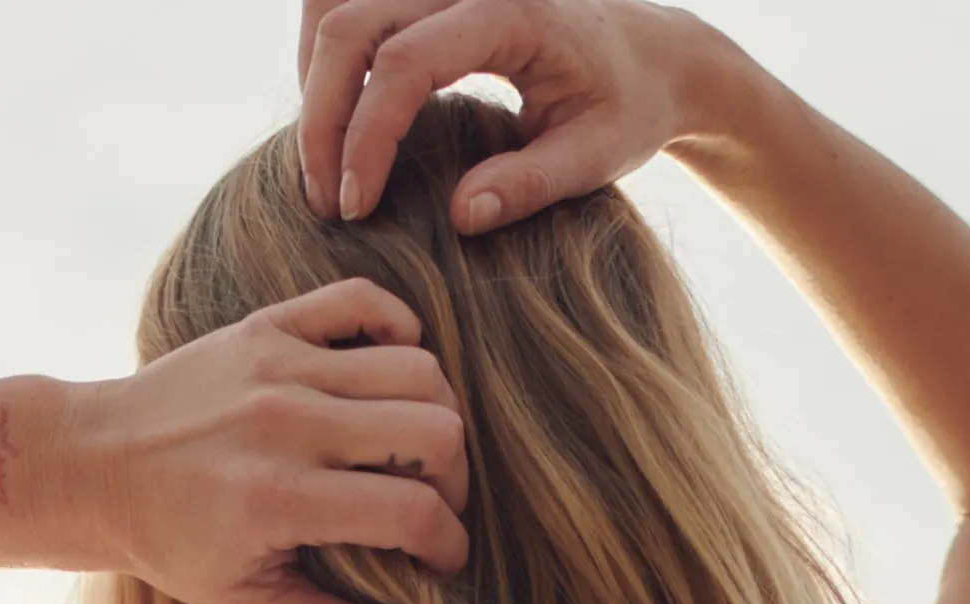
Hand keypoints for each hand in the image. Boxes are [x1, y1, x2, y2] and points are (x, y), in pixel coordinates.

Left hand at [52, 282, 468, 603]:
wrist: (97, 465)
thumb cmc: (175, 547)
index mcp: (280, 499)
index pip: (412, 511)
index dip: (448, 545)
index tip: (441, 564)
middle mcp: (286, 421)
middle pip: (434, 427)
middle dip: (454, 480)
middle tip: (432, 509)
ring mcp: (279, 362)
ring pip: (416, 366)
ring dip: (435, 416)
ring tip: (413, 456)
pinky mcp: (270, 324)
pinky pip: (366, 302)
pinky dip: (399, 331)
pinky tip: (390, 381)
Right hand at [295, 0, 737, 234]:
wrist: (652, 54)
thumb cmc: (629, 107)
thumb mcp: (595, 156)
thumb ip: (530, 185)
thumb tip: (461, 217)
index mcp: (510, 11)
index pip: (406, 62)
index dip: (369, 136)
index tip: (357, 207)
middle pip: (353, 28)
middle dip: (322, 117)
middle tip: (324, 201)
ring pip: (342, 15)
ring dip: (317, 93)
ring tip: (325, 176)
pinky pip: (355, 17)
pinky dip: (332, 74)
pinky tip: (341, 136)